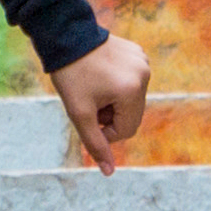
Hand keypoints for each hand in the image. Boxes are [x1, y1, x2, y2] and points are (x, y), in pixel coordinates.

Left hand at [51, 33, 153, 172]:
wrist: (66, 37)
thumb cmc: (70, 76)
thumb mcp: (79, 113)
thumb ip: (95, 143)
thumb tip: (109, 173)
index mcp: (132, 91)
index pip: (126, 130)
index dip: (104, 130)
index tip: (88, 116)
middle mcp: (144, 75)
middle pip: (131, 115)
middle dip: (109, 114)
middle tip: (89, 101)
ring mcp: (143, 62)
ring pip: (132, 99)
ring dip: (113, 101)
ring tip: (94, 85)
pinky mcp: (139, 54)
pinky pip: (132, 81)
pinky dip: (118, 84)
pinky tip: (101, 72)